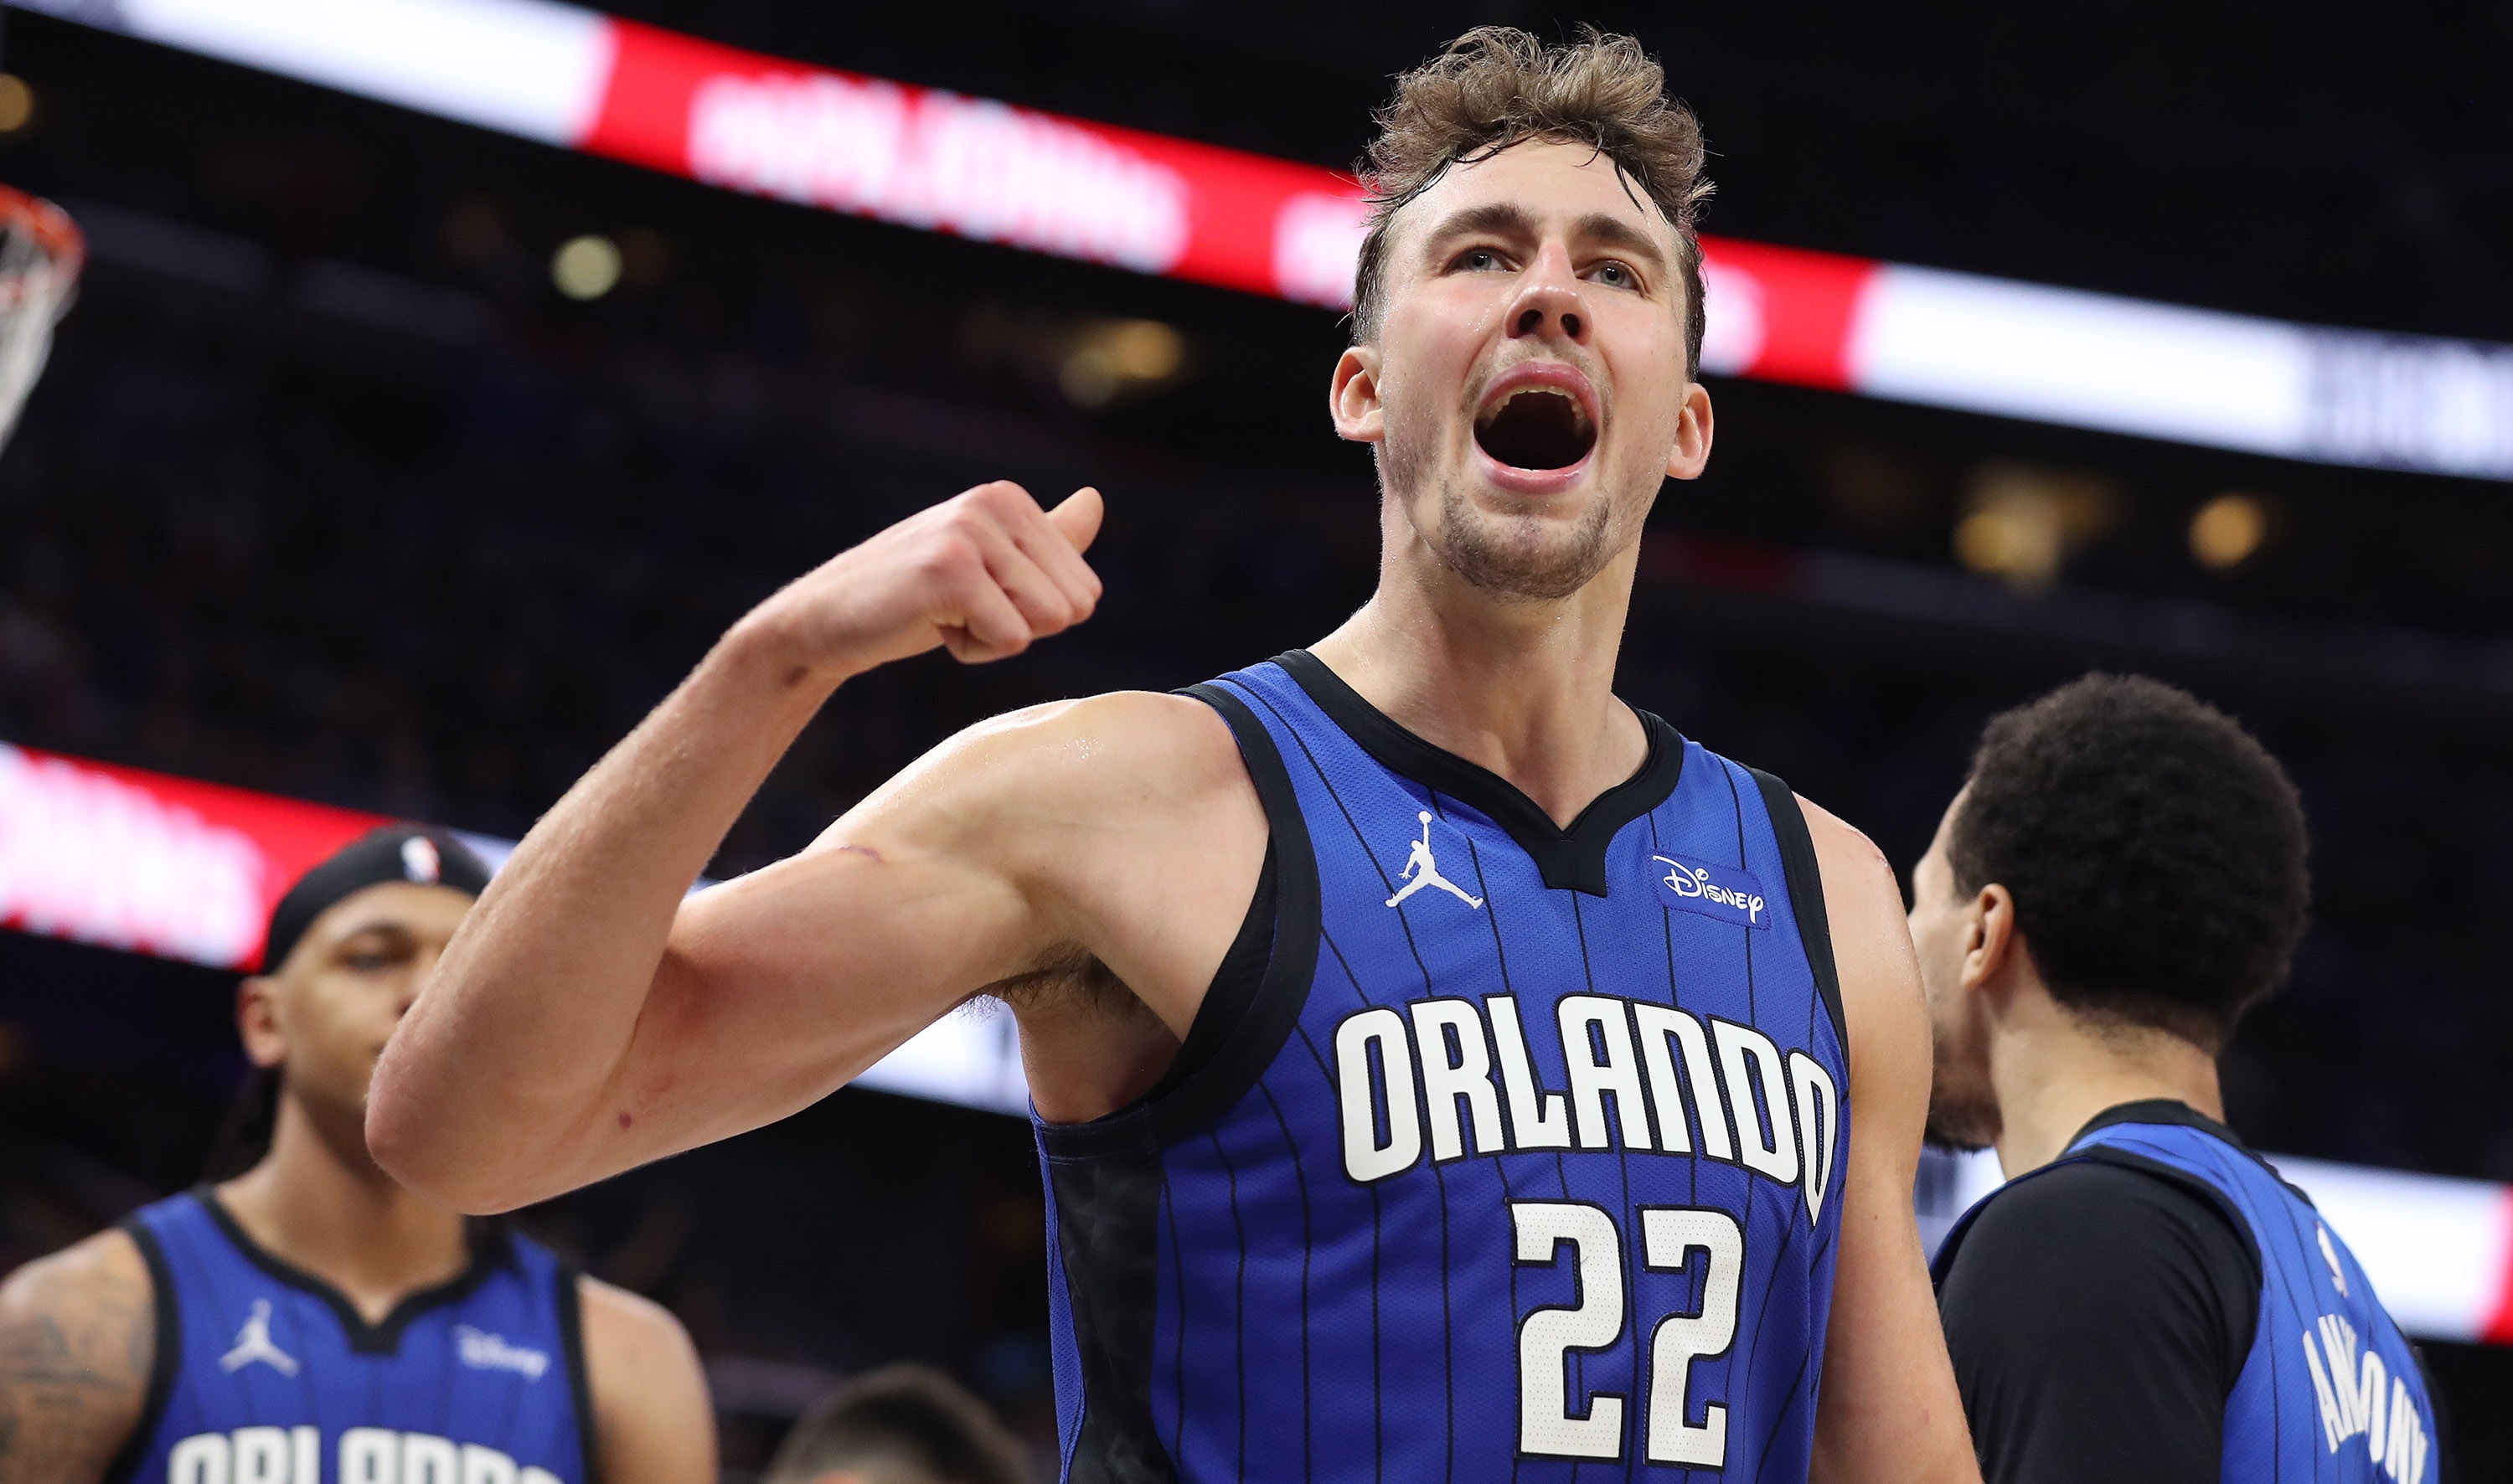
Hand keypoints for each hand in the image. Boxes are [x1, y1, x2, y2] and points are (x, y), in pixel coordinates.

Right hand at [742, 482, 1104, 680]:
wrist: (825, 622)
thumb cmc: (912, 598)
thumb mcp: (987, 563)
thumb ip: (1045, 537)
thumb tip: (1096, 500)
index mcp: (1010, 498)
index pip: (1084, 590)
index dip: (1031, 614)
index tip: (976, 599)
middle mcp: (995, 502)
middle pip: (1073, 607)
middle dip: (1021, 627)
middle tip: (960, 611)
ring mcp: (972, 532)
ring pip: (1047, 623)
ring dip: (996, 639)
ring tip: (945, 615)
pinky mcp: (952, 570)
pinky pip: (1013, 639)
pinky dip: (972, 652)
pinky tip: (930, 625)